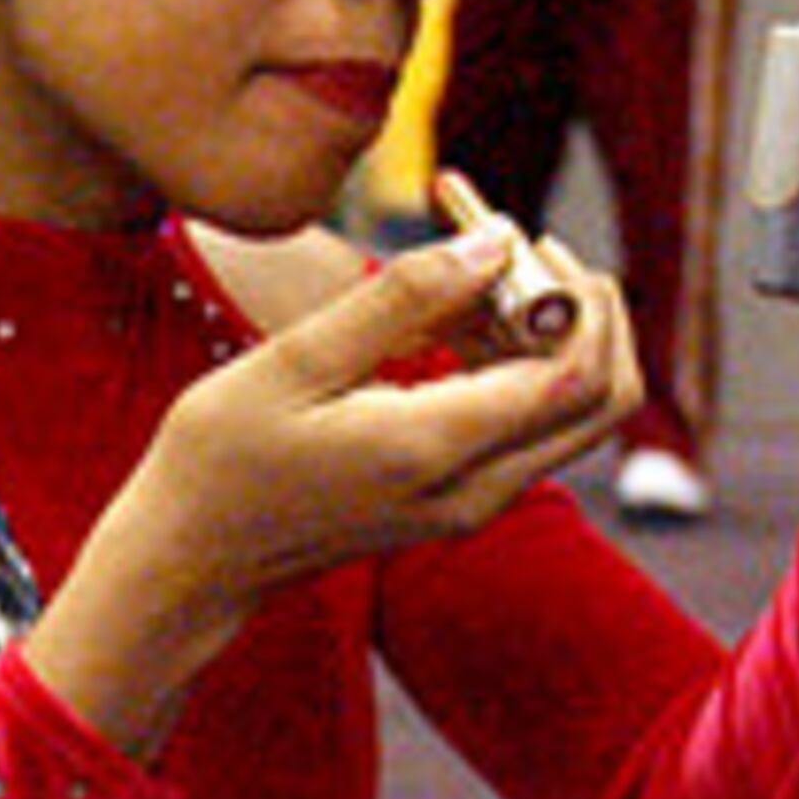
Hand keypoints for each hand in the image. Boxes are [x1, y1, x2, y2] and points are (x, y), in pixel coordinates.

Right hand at [27, 225, 636, 755]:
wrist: (192, 559)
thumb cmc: (222, 458)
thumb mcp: (296, 360)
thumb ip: (404, 299)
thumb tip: (495, 242)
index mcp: (436, 450)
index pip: (577, 372)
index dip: (574, 293)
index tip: (516, 239)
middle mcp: (476, 489)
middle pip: (607, 398)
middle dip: (585, 310)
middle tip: (515, 250)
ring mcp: (474, 503)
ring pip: (573, 412)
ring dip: (546, 334)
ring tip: (465, 276)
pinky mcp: (461, 500)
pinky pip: (526, 427)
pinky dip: (514, 366)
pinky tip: (448, 324)